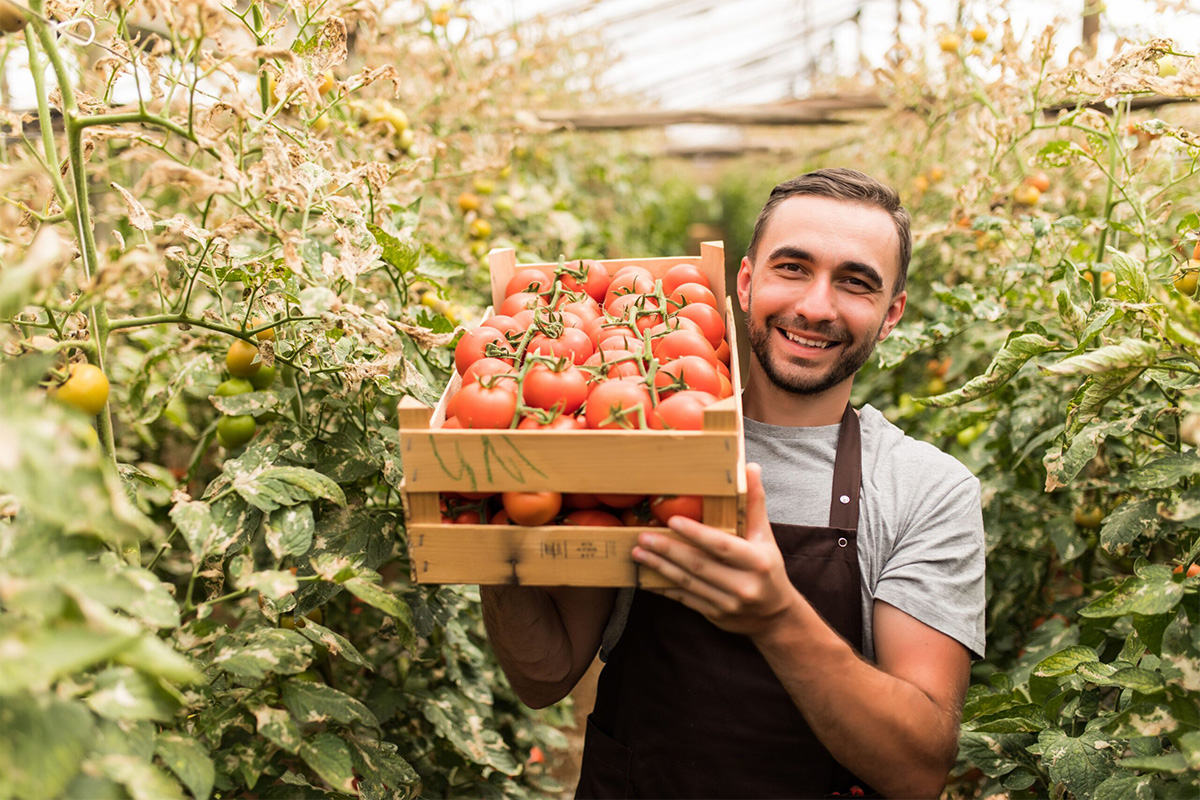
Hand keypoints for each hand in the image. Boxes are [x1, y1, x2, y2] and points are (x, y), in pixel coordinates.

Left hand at [632, 462, 798, 637]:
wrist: (774, 616)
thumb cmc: (768, 568)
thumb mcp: (765, 537)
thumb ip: (754, 504)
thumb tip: (750, 468)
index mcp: (757, 562)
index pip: (721, 546)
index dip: (696, 533)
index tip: (672, 520)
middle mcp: (742, 585)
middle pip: (698, 565)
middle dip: (668, 550)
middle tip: (642, 537)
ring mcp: (727, 604)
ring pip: (687, 583)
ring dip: (659, 567)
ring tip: (638, 553)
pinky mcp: (713, 615)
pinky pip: (684, 600)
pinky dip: (664, 588)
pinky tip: (645, 577)